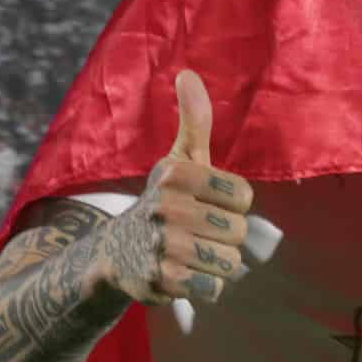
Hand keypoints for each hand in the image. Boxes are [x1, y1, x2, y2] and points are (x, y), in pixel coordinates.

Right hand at [97, 70, 257, 306]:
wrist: (118, 253)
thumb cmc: (165, 200)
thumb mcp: (180, 160)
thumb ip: (194, 120)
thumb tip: (188, 74)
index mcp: (175, 173)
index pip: (244, 197)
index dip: (232, 205)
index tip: (207, 204)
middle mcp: (165, 206)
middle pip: (239, 231)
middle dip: (225, 237)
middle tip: (197, 232)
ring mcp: (162, 244)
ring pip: (230, 262)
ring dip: (218, 264)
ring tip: (192, 254)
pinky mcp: (161, 280)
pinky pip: (214, 287)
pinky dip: (207, 286)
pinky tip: (186, 275)